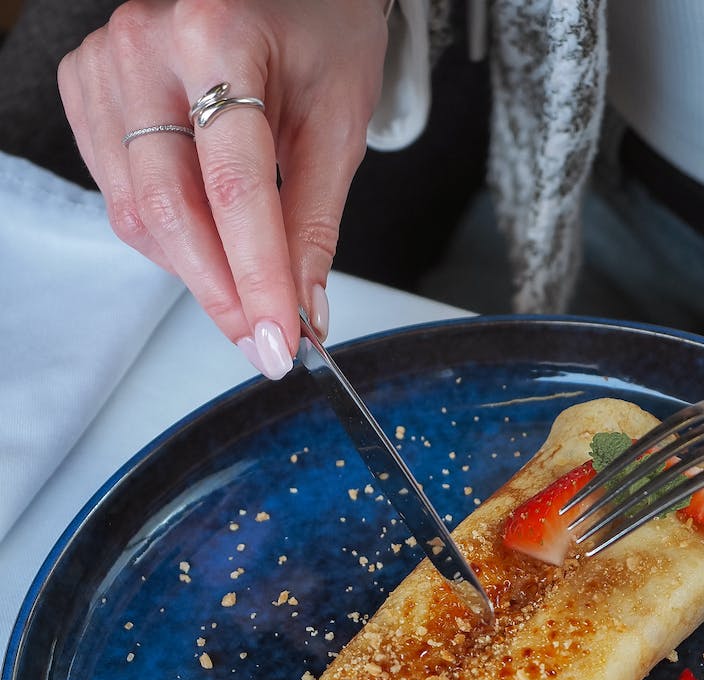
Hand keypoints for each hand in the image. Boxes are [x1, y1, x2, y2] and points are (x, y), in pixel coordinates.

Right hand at [58, 0, 388, 377]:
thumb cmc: (317, 33)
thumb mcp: (338, 124)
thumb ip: (315, 224)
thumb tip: (303, 310)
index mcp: (218, 34)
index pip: (233, 186)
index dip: (256, 277)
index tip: (278, 341)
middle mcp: (147, 45)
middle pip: (170, 207)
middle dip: (222, 293)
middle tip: (263, 342)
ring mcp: (107, 67)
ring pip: (140, 214)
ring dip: (198, 271)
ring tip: (248, 282)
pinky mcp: (86, 92)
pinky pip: (122, 199)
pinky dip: (170, 240)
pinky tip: (209, 237)